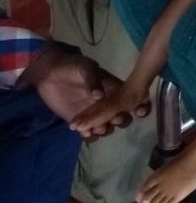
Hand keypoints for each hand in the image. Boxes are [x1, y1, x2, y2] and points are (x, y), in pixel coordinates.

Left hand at [20, 44, 148, 128]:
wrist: (49, 74)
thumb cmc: (72, 66)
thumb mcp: (85, 67)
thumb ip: (92, 80)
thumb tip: (99, 95)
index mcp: (114, 89)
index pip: (132, 99)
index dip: (140, 106)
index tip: (138, 110)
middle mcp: (108, 104)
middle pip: (122, 117)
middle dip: (121, 120)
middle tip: (114, 119)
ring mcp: (94, 115)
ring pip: (107, 128)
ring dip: (105, 130)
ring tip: (96, 129)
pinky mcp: (80, 123)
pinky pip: (89, 134)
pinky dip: (89, 136)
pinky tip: (84, 134)